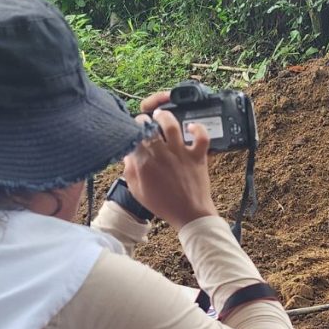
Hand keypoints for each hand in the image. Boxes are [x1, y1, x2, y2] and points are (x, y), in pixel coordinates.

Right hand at [123, 104, 216, 229]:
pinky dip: (197, 129)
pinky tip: (191, 127)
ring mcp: (181, 154)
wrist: (189, 215)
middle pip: (149, 127)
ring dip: (165, 116)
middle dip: (144, 120)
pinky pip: (200, 137)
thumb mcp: (138, 191)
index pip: (134, 137)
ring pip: (172, 125)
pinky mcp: (197, 157)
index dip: (132, 130)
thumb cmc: (163, 205)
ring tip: (161, 114)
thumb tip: (128, 154)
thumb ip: (130, 171)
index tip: (133, 130)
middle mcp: (162, 155)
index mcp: (145, 164)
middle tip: (145, 122)